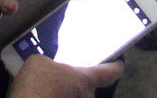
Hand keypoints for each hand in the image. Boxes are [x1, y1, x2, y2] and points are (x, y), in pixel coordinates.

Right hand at [8, 53, 123, 95]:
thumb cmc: (36, 84)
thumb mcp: (39, 62)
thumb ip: (49, 64)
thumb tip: (47, 69)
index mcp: (84, 78)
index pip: (108, 73)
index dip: (115, 68)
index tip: (119, 66)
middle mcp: (85, 97)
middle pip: (89, 91)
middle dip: (79, 87)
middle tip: (65, 81)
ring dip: (67, 95)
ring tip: (50, 91)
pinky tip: (44, 96)